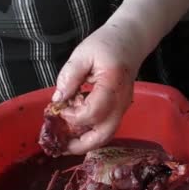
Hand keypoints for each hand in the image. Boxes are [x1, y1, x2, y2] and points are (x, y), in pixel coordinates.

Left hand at [52, 21, 143, 154]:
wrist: (131, 41)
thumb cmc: (107, 44)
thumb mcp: (83, 54)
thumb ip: (69, 76)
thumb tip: (57, 100)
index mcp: (112, 85)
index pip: (93, 113)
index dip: (73, 116)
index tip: (60, 109)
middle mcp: (121, 102)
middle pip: (104, 134)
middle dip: (81, 145)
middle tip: (62, 148)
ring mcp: (122, 107)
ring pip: (106, 134)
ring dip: (86, 141)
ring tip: (66, 142)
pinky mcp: (119, 109)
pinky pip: (106, 127)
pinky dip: (90, 132)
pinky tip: (75, 127)